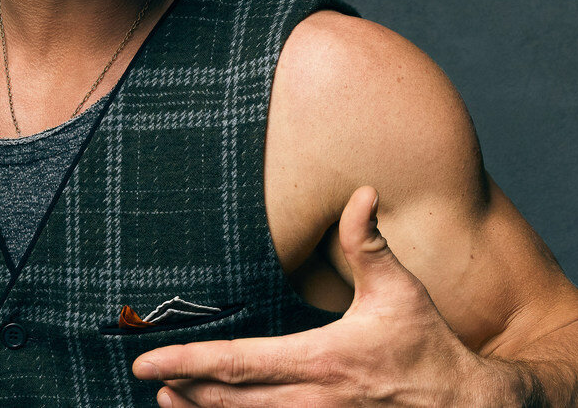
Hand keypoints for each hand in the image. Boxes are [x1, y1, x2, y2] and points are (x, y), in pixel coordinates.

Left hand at [132, 186, 515, 406]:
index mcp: (322, 360)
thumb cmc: (430, 347)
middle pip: (232, 401)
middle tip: (150, 379)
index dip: (188, 361)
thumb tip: (361, 192)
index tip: (147, 362)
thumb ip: (369, 243)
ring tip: (170, 402)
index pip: (239, 362)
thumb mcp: (400, 291)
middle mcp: (316, 399)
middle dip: (187, 390)